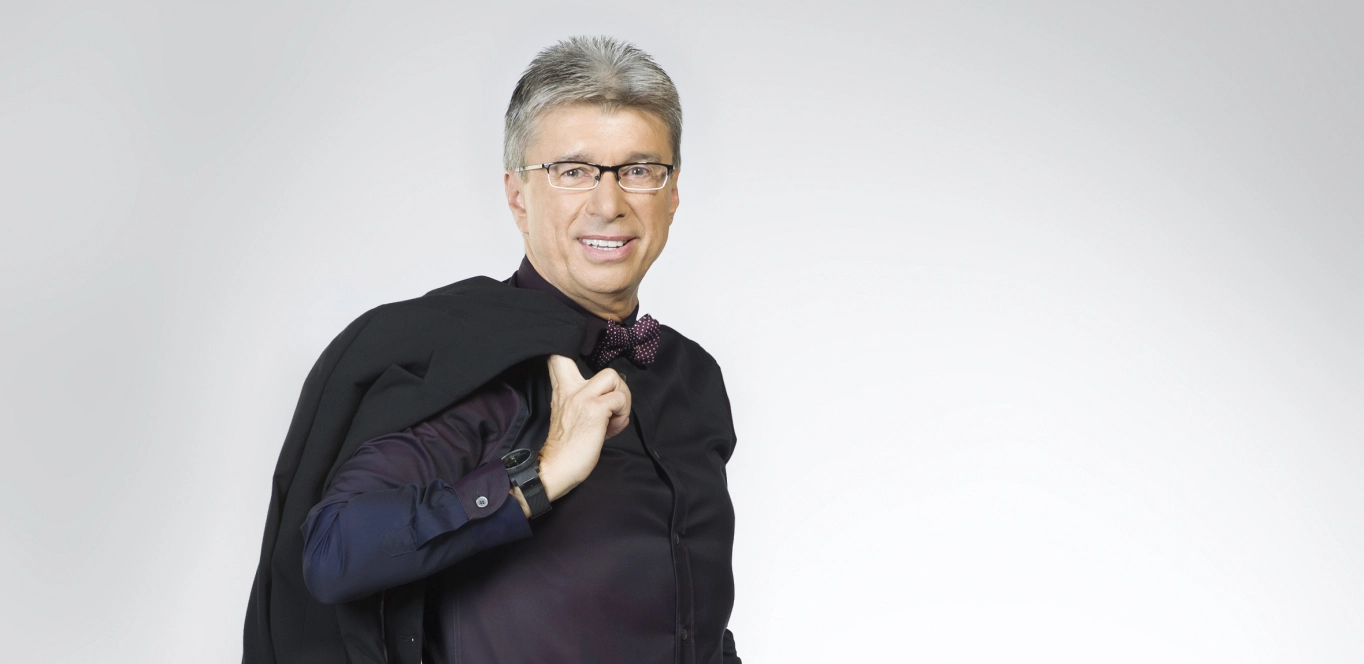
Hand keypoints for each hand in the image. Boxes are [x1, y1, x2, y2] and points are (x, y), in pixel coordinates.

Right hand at [530, 354, 630, 504]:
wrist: (555, 468)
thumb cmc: (566, 447)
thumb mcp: (569, 415)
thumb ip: (585, 400)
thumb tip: (612, 397)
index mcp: (563, 390)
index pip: (559, 356)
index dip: (573, 350)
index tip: (584, 365)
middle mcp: (571, 389)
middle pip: (601, 366)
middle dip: (616, 384)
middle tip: (614, 404)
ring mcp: (583, 398)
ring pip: (614, 377)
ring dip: (623, 399)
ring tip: (615, 418)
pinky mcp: (594, 410)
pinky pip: (619, 400)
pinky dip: (623, 415)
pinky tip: (612, 428)